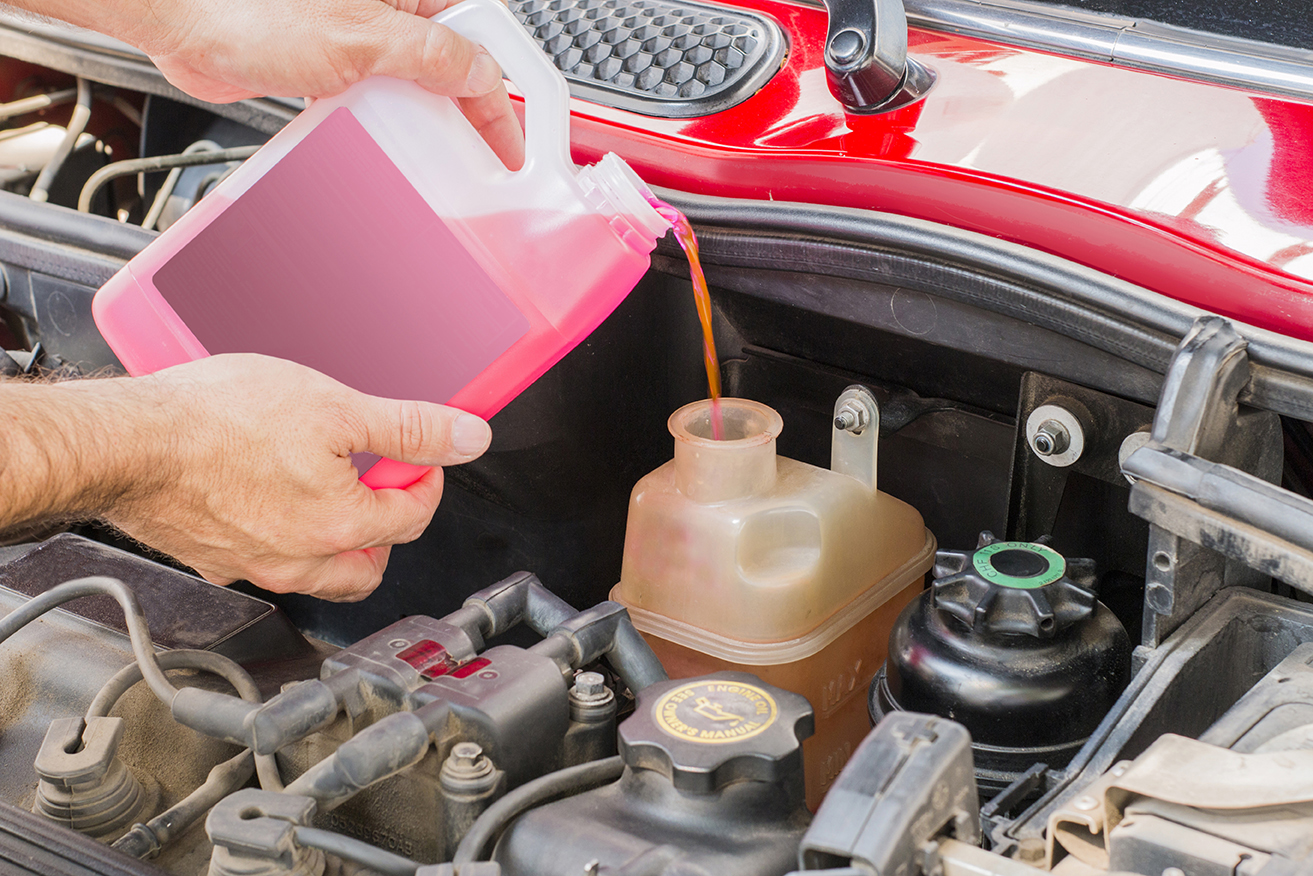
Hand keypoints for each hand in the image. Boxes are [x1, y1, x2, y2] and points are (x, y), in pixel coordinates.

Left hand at [25, 0, 524, 168]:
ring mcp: (361, 37)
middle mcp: (390, 10)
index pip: (481, 43)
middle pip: (455, 66)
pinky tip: (380, 143)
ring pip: (417, 88)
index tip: (511, 145)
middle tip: (480, 156)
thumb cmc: (253, 9)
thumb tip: (484, 78)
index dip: (505, 98)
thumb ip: (434, 58)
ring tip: (430, 157)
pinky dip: (384, 126)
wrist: (184, 20)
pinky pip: (377, 100)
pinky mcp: (332, 64)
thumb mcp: (363, 41)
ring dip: (424, 125)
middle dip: (468, 113)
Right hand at [104, 354, 491, 600]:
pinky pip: (267, 562)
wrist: (129, 441)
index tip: (418, 455)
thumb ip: (410, 427)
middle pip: (371, 563)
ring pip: (320, 573)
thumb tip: (466, 437)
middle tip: (380, 481)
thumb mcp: (338, 407)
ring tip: (333, 490)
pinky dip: (286, 538)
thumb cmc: (219, 422)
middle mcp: (299, 561)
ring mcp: (253, 565)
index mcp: (342, 528)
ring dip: (342, 540)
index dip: (426, 476)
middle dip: (389, 525)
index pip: (414, 516)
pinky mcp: (213, 558)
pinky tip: (274, 496)